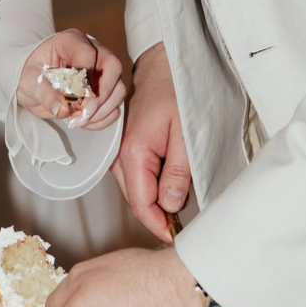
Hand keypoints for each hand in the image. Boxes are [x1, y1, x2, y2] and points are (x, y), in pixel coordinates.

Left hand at [15, 29, 125, 128]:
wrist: (31, 83)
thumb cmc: (29, 75)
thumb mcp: (28, 82)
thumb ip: (45, 93)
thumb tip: (63, 109)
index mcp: (71, 41)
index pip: (88, 54)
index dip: (83, 78)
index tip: (72, 97)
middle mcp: (92, 51)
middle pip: (113, 67)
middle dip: (100, 95)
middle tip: (82, 112)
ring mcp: (102, 71)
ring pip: (118, 88)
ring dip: (101, 110)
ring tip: (78, 120)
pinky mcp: (104, 90)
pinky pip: (114, 105)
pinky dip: (102, 118)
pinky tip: (84, 122)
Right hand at [112, 41, 189, 239]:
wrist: (163, 68)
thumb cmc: (176, 94)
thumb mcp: (185, 135)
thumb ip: (177, 174)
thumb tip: (171, 206)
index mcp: (133, 155)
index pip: (141, 206)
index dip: (159, 226)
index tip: (177, 239)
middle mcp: (120, 158)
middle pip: (137, 202)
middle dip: (160, 217)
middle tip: (186, 225)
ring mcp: (121, 154)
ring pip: (138, 192)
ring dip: (158, 202)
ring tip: (182, 201)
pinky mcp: (127, 151)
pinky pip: (138, 179)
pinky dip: (154, 187)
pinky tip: (173, 184)